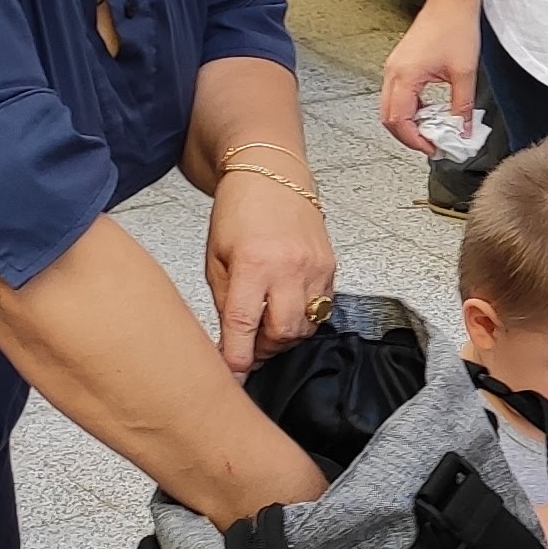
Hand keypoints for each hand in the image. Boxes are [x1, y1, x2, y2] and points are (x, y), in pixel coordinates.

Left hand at [208, 170, 336, 370]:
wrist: (272, 174)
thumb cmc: (239, 211)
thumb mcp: (216, 257)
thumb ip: (225, 300)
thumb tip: (231, 341)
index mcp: (252, 263)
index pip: (244, 326)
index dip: (238, 359)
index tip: (232, 375)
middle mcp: (288, 267)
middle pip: (283, 333)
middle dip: (264, 349)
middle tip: (249, 345)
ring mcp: (315, 268)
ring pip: (306, 325)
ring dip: (284, 334)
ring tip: (267, 323)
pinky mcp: (331, 267)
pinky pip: (321, 308)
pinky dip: (303, 315)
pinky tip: (286, 304)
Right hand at [379, 0, 477, 152]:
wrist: (451, 2)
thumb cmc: (455, 27)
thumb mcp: (464, 73)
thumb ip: (462, 106)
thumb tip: (462, 131)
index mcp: (405, 76)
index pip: (399, 121)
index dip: (414, 140)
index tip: (432, 148)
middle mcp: (393, 73)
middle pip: (389, 118)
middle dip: (408, 136)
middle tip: (431, 144)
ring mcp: (394, 68)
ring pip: (391, 107)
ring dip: (408, 123)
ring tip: (432, 130)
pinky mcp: (400, 64)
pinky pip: (397, 95)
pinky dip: (409, 109)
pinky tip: (429, 112)